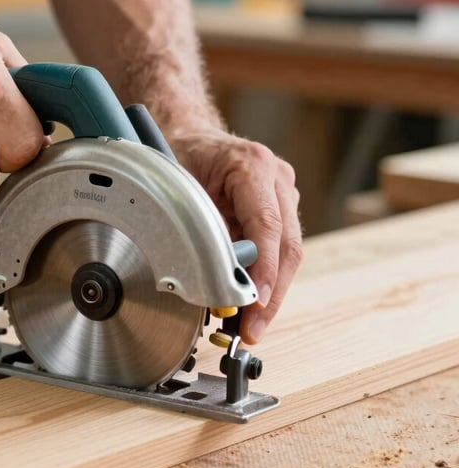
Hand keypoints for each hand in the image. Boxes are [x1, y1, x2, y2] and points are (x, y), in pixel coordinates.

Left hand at [169, 126, 302, 343]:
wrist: (190, 138)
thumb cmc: (182, 157)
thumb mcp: (179, 186)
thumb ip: (200, 226)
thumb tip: (213, 274)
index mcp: (253, 166)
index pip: (268, 225)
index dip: (264, 268)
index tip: (256, 300)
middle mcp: (277, 179)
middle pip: (287, 246)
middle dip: (271, 295)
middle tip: (253, 330)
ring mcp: (282, 196)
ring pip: (287, 255)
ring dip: (269, 295)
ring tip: (249, 328)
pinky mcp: (279, 213)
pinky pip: (276, 254)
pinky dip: (263, 283)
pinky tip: (248, 309)